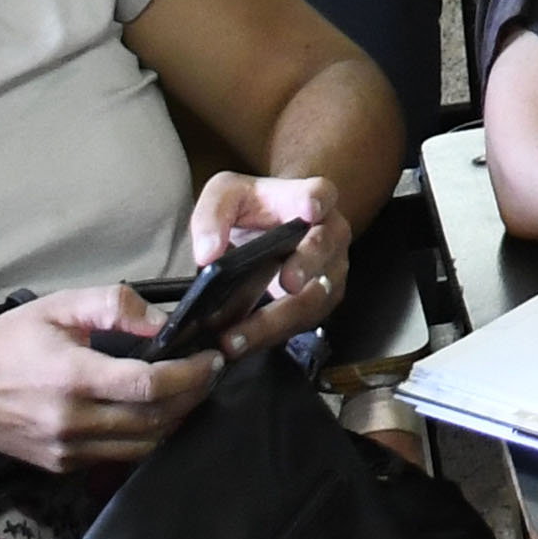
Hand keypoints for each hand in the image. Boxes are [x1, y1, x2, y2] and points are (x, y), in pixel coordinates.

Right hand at [0, 288, 219, 472]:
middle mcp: (73, 420)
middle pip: (154, 420)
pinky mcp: (63, 465)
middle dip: (192, 397)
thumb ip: (113, 305)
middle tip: (209, 374)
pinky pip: (118, 457)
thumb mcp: (60, 306)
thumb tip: (161, 321)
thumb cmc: (9, 342)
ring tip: (189, 393)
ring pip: (142, 446)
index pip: (148, 386)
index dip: (189, 375)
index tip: (212, 359)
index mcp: (73, 376)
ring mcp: (68, 449)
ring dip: (174, 422)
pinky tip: (155, 415)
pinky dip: (145, 438)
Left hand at [183, 175, 351, 354]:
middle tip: (288, 283)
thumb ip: (212, 216)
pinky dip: (269, 336)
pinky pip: (300, 324)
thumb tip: (207, 254)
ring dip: (276, 320)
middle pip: (325, 249)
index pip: (320, 194)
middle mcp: (330, 234)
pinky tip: (240, 345)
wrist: (267, 233)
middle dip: (307, 266)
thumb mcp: (224, 198)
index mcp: (309, 198)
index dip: (316, 201)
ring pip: (314, 298)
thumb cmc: (250, 210)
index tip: (308, 210)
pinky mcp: (319, 304)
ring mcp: (330, 272)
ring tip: (236, 339)